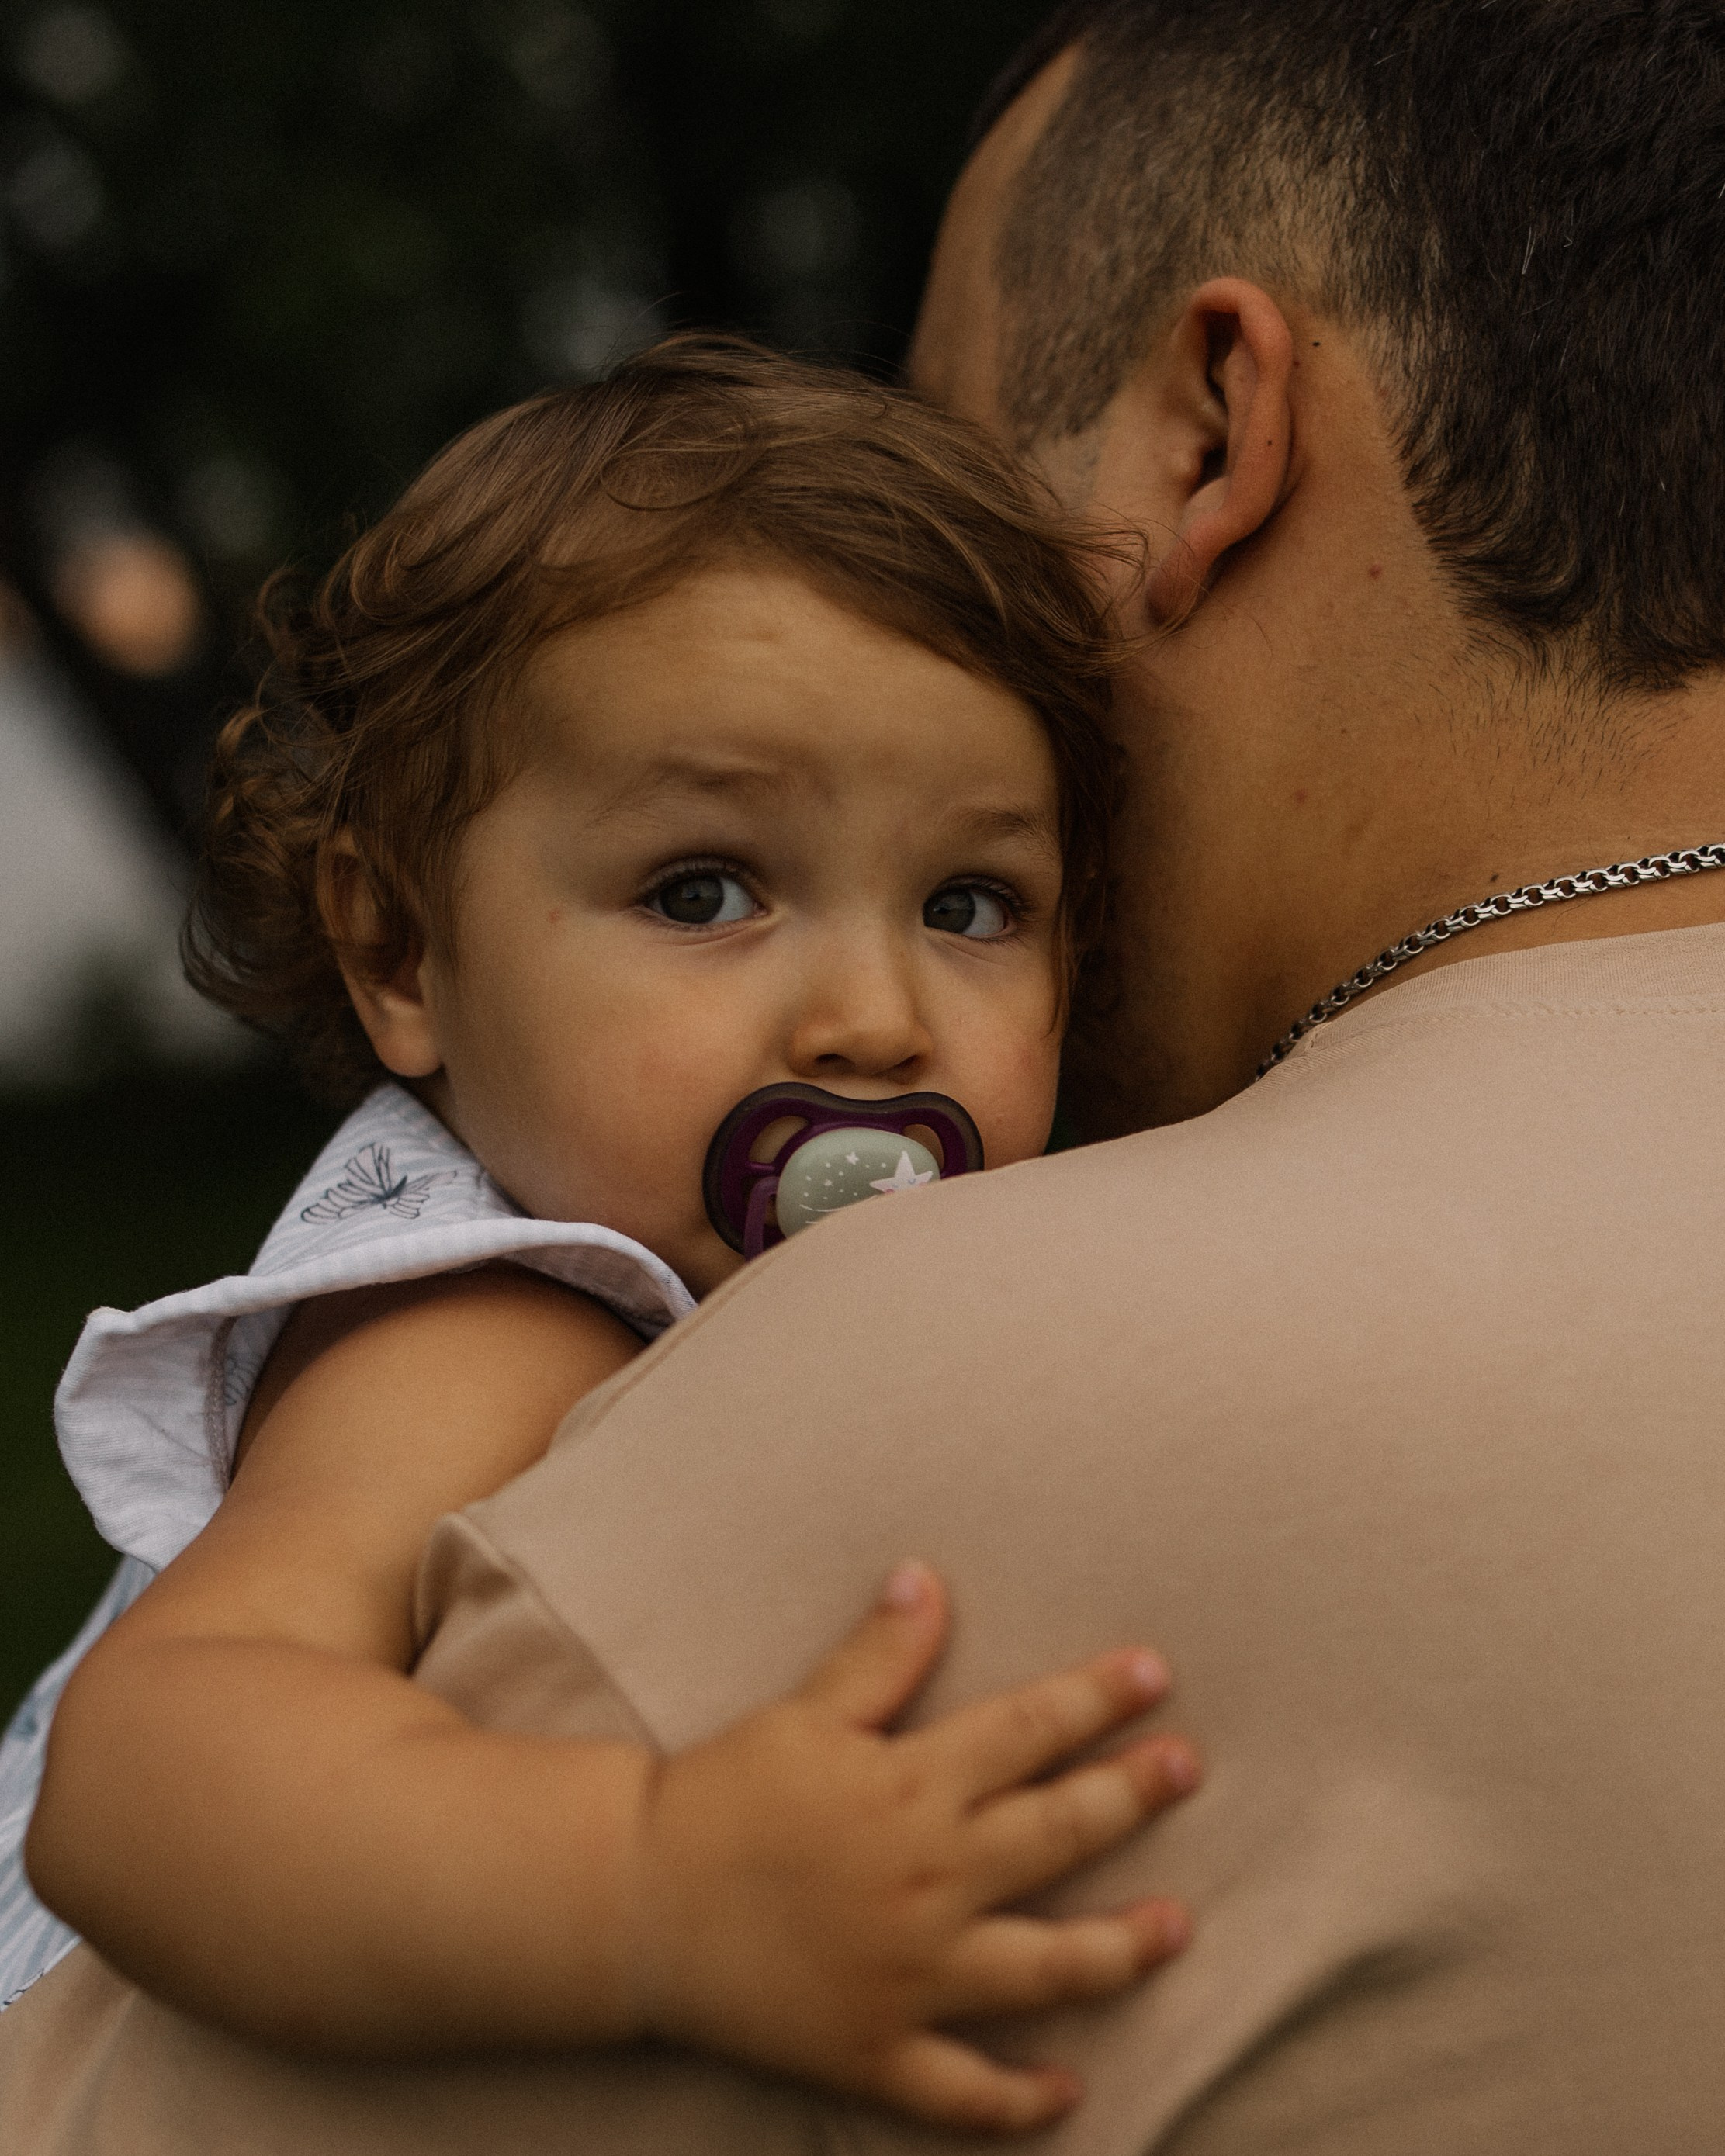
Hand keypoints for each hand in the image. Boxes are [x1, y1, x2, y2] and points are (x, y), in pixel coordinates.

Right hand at [626, 1561, 1199, 2133]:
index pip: (1029, 1731)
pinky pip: (963, 2090)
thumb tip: (929, 1579)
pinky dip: (1019, 2100)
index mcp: (911, 1788)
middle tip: (1188, 1770)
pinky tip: (1071, 2090)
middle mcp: (929, 1880)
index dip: (1098, 1698)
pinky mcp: (876, 2051)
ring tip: (1177, 1927)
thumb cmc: (722, 1795)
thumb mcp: (805, 1712)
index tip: (1157, 1673)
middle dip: (1131, 1797)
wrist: (636, 1901)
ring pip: (1043, 1968)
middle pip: (1058, 1835)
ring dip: (1119, 1949)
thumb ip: (879, 1655)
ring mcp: (910, 1975)